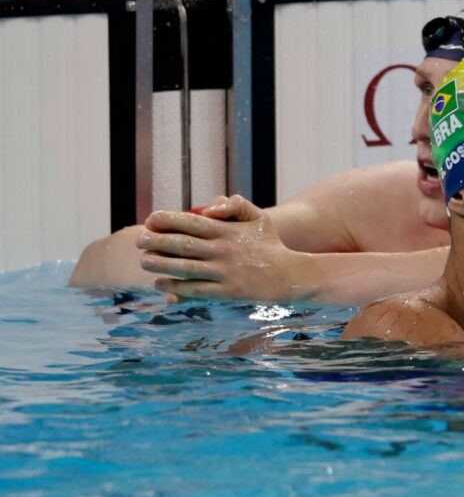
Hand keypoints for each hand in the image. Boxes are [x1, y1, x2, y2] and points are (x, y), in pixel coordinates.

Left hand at [136, 195, 306, 302]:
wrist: (290, 274)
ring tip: (144, 261)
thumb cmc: (271, 244)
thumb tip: (208, 208)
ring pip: (185, 268)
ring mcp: (224, 272)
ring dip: (160, 265)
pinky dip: (176, 287)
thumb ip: (235, 205)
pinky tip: (161, 285)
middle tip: (139, 240)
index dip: (168, 220)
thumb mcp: (258, 217)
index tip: (150, 220)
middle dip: (157, 241)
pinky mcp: (227, 291)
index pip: (192, 222)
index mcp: (228, 231)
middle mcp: (224, 250)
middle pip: (183, 244)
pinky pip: (196, 289)